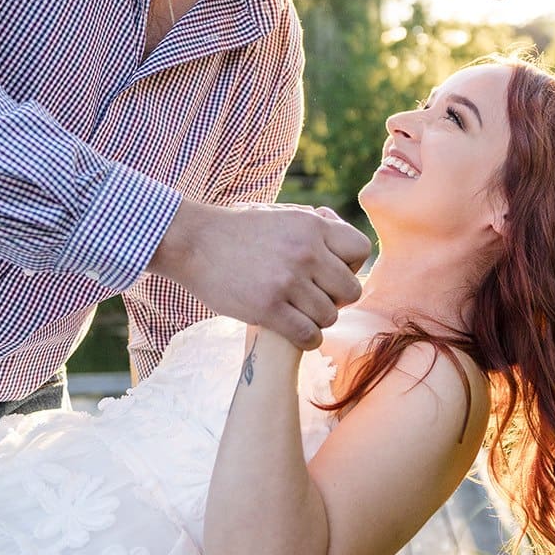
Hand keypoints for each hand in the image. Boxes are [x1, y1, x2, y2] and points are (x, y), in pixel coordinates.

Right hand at [148, 199, 369, 349]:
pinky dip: (307, 339)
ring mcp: (287, 281)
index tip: (330, 273)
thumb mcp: (280, 214)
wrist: (194, 242)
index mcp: (311, 226)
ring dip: (317, 320)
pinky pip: (308, 335)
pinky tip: (294, 332)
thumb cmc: (238, 231)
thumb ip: (314, 224)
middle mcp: (306, 252)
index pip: (360, 251)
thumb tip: (342, 233)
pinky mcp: (268, 308)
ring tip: (300, 314)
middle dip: (336, 299)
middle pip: (351, 290)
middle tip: (315, 299)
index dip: (351, 265)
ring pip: (330, 316)